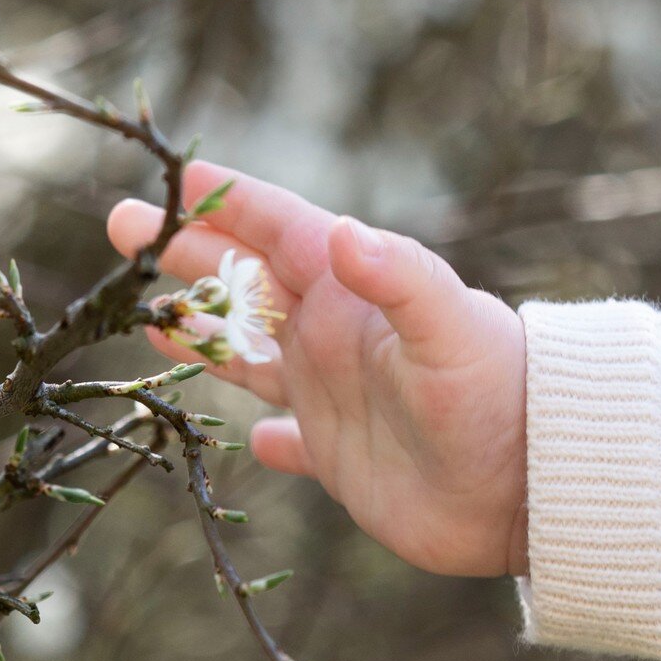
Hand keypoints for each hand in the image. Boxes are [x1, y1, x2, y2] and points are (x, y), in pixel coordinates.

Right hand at [108, 163, 529, 577]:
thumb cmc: (502, 395)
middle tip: (122, 228)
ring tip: (147, 315)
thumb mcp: (454, 329)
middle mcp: (335, 338)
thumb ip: (400, 278)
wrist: (538, 484)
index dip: (228, 202)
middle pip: (245, 285)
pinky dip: (265, 437)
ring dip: (201, 335)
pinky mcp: (341, 458)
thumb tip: (340, 234)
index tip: (174, 176)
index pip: (280, 230)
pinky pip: (288, 439)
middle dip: (185, 255)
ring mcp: (334, 397)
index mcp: (354, 294)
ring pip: (249, 356)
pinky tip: (250, 439)